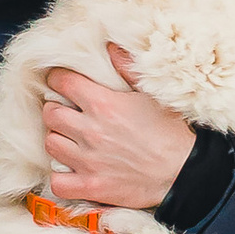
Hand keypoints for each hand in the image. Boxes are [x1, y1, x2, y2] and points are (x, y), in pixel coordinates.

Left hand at [42, 45, 195, 210]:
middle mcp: (91, 131)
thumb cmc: (171, 133)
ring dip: (58, 139)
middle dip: (55, 110)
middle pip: (50, 114)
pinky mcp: (91, 187)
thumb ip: (128, 68)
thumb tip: (111, 46)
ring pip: (50, 144)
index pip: (63, 83)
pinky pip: (57, 182)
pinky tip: (70, 171)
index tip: (59, 82)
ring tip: (69, 139)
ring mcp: (88, 161)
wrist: (184, 172)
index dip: (57, 79)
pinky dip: (60, 177)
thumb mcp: (153, 94)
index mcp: (104, 104)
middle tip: (65, 112)